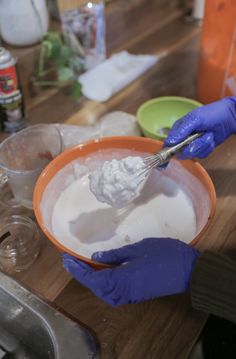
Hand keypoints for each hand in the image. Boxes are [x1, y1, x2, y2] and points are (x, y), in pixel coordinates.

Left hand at [63, 238, 198, 306]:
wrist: (189, 270)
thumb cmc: (164, 255)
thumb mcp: (138, 249)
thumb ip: (116, 255)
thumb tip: (95, 257)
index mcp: (122, 279)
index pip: (93, 278)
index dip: (78, 270)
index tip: (67, 259)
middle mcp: (123, 291)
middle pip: (96, 288)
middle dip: (82, 276)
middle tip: (73, 261)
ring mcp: (131, 295)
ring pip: (105, 293)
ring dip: (93, 281)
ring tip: (85, 267)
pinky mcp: (138, 294)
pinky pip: (115, 293)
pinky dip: (104, 284)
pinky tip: (104, 272)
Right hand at [165, 97, 235, 158]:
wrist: (229, 118)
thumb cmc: (212, 114)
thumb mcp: (195, 119)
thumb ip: (182, 130)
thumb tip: (170, 142)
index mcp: (178, 129)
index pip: (169, 143)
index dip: (170, 150)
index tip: (174, 153)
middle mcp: (183, 138)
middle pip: (181, 152)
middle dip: (193, 145)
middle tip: (200, 136)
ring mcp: (192, 144)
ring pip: (192, 154)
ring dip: (203, 145)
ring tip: (208, 134)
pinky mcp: (201, 149)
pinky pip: (201, 154)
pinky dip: (208, 147)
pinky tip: (211, 139)